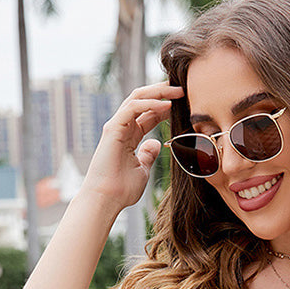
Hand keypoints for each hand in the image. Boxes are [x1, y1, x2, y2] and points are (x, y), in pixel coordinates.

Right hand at [81, 82, 183, 209]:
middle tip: (182, 89)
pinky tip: (165, 105)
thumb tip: (157, 143)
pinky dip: (149, 104)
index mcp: (130, 135)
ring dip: (158, 93)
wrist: (106, 199)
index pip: (149, 113)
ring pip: (137, 98)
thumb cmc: (121, 189)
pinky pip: (132, 108)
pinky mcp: (113, 128)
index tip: (183, 103)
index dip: (165, 106)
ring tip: (176, 92)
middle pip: (144, 100)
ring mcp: (117, 125)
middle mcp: (122, 126)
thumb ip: (148, 154)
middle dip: (163, 92)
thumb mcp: (143, 169)